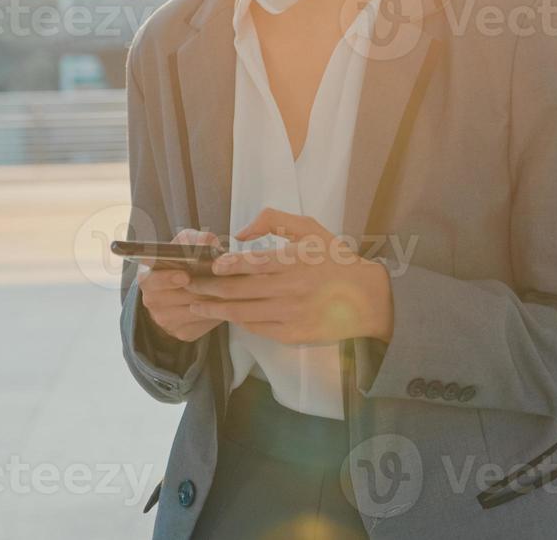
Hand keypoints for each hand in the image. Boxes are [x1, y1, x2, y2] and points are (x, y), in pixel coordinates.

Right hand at [137, 229, 224, 343]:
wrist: (183, 288)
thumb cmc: (183, 261)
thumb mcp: (185, 244)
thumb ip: (194, 239)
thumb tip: (209, 242)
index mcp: (147, 278)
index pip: (150, 280)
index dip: (167, 279)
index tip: (184, 276)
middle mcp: (152, 301)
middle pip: (178, 297)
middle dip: (201, 288)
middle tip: (220, 279)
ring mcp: (165, 320)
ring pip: (193, 311)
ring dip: (211, 300)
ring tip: (227, 288)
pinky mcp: (182, 333)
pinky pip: (203, 324)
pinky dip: (216, 313)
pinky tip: (223, 301)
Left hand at [184, 209, 392, 345]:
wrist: (365, 299)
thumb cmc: (335, 260)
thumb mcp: (311, 229)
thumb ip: (275, 221)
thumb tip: (242, 232)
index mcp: (294, 261)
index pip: (253, 263)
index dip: (228, 265)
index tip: (211, 265)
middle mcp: (290, 289)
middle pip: (240, 290)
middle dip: (210, 289)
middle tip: (190, 286)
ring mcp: (290, 314)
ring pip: (243, 313)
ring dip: (216, 310)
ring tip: (196, 306)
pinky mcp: (291, 334)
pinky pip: (257, 328)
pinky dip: (239, 321)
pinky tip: (227, 315)